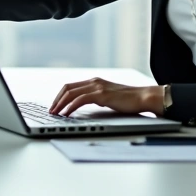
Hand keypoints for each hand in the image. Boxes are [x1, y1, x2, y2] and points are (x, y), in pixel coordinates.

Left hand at [49, 78, 164, 116]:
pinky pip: (80, 100)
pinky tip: (66, 114)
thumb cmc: (129, 100)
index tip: (55, 105)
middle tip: (51, 110)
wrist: (144, 97)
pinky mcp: (101, 95)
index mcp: (95, 81)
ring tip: (55, 113)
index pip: (71, 86)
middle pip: (67, 88)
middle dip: (57, 100)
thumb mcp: (109, 97)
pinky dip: (70, 107)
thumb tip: (85, 105)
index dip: (60, 96)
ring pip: (71, 93)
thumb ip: (98, 98)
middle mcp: (94, 81)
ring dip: (60, 104)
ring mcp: (97, 87)